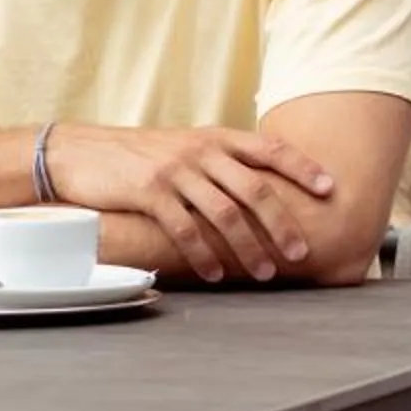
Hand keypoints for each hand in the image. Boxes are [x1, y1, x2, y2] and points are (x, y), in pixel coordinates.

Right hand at [46, 124, 334, 281]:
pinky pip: (185, 228)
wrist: (81, 151)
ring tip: (265, 273)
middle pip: (255, 189)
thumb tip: (258, 190)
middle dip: (282, 224)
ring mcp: (175, 170)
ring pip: (225, 213)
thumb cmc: (136, 154)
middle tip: (301, 253)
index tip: (330, 189)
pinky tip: (215, 272)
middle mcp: (200, 151)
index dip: (302, 167)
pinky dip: (204, 254)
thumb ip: (218, 161)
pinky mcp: (149, 192)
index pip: (269, 149)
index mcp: (213, 137)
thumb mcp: (182, 146)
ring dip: (249, 247)